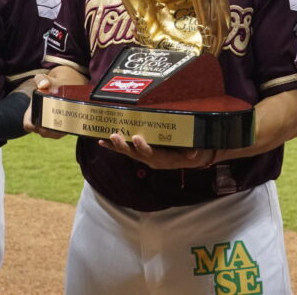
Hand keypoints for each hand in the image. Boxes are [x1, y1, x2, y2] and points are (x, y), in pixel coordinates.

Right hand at [23, 73, 67, 138]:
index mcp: (32, 112)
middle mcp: (39, 121)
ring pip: (52, 135)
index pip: (28, 125)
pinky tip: (70, 126)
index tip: (40, 123)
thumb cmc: (51, 84)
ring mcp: (49, 126)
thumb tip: (44, 85)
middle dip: (48, 130)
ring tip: (65, 126)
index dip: (31, 126)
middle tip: (56, 125)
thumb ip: (41, 79)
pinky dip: (65, 131)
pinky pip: (60, 133)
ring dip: (58, 133)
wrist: (63, 85)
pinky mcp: (59, 128)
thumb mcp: (44, 79)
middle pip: (42, 132)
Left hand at [98, 133, 215, 169]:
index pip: (152, 154)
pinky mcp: (140, 154)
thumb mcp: (195, 151)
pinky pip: (126, 151)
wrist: (189, 158)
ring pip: (128, 152)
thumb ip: (192, 152)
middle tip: (114, 136)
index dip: (143, 147)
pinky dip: (114, 147)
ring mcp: (144, 158)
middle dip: (124, 145)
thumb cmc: (191, 151)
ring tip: (103, 139)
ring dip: (115, 146)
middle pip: (135, 154)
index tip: (137, 138)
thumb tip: (192, 154)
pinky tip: (102, 141)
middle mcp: (151, 160)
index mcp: (163, 159)